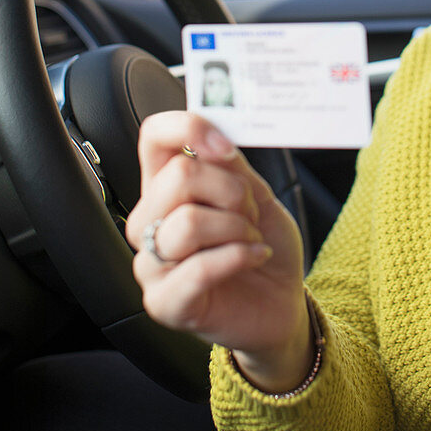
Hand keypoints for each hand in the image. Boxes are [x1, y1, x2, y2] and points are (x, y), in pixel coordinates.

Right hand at [126, 111, 312, 389]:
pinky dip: (239, 256)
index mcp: (167, 184)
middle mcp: (149, 220)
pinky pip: (199, 268)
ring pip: (189, 222)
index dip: (188, 128)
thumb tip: (214, 139)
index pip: (154, 136)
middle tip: (249, 212)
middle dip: (231, 191)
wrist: (281, 300)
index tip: (226, 147)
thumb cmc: (260, 242)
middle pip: (178, 176)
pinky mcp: (163, 302)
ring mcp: (150, 263)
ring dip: (237, 227)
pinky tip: (254, 256)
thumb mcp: (255, 193)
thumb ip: (230, 166)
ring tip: (250, 238)